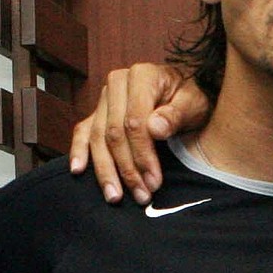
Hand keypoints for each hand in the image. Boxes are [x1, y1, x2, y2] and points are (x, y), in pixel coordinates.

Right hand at [67, 63, 209, 201]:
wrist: (184, 91)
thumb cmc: (191, 98)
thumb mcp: (194, 103)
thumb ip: (176, 115)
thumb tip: (155, 129)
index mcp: (142, 76)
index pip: (135, 122)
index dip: (142, 155)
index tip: (153, 182)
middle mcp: (117, 83)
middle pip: (114, 133)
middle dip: (126, 169)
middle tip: (140, 195)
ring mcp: (105, 98)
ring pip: (97, 137)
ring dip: (105, 170)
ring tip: (115, 197)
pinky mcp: (98, 111)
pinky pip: (83, 131)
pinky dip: (78, 151)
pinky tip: (77, 171)